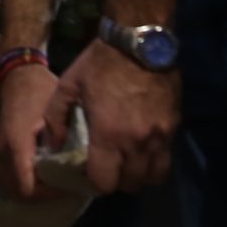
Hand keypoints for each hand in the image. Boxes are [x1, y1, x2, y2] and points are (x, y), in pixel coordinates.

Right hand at [0, 65, 70, 199]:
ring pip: (10, 183)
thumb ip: (64, 137)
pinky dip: (25, 178)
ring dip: (31, 188)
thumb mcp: (56, 110)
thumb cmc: (39, 88)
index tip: (68, 185)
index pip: (27, 187)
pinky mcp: (2, 144)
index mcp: (17, 143)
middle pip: (16, 191)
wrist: (19, 72)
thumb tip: (79, 162)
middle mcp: (5, 149)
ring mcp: (0, 147)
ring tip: (54, 180)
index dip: (48, 193)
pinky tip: (45, 169)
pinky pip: (10, 172)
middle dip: (40, 195)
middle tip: (62, 186)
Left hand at [44, 39, 178, 193]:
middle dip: (115, 181)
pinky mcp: (173, 128)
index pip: (104, 182)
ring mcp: (160, 137)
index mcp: (109, 134)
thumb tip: (53, 145)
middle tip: (107, 166)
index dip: (93, 181)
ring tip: (125, 162)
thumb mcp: (69, 85)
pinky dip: (153, 163)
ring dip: (136, 176)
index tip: (88, 170)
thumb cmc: (101, 62)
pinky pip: (166, 161)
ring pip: (151, 178)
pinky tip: (141, 150)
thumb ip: (56, 118)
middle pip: (129, 185)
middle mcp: (137, 142)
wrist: (140, 41)